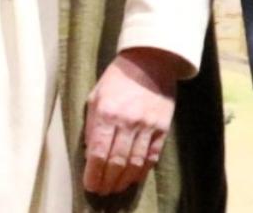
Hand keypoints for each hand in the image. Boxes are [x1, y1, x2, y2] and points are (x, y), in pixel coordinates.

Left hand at [83, 47, 180, 195]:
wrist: (150, 61)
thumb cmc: (117, 78)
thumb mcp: (96, 96)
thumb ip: (92, 125)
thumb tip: (90, 152)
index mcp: (106, 112)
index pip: (98, 152)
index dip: (93, 173)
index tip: (89, 185)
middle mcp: (127, 121)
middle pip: (116, 161)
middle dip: (107, 181)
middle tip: (101, 192)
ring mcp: (147, 125)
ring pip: (135, 162)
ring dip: (124, 180)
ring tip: (116, 188)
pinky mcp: (162, 127)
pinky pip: (152, 155)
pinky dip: (142, 170)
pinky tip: (134, 177)